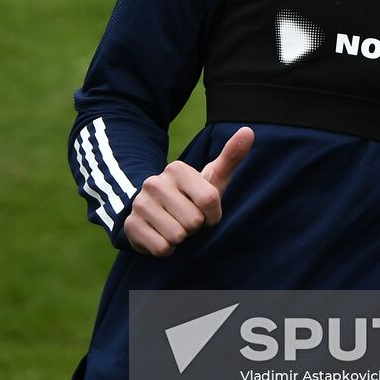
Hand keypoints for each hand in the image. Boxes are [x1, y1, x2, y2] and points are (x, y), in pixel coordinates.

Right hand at [123, 127, 253, 255]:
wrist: (157, 215)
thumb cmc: (193, 197)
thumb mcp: (213, 178)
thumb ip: (231, 156)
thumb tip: (248, 130)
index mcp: (176, 169)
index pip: (209, 199)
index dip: (213, 214)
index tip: (206, 212)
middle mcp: (154, 182)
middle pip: (193, 220)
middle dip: (195, 227)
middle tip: (187, 219)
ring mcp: (140, 203)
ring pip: (177, 235)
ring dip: (181, 239)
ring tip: (176, 226)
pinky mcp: (131, 226)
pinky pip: (161, 248)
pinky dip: (166, 249)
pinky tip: (162, 236)